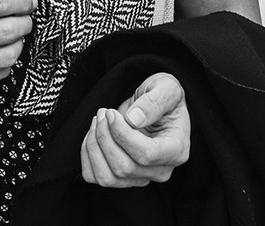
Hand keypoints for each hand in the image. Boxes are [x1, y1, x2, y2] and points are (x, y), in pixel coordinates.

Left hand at [80, 72, 189, 187]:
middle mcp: (160, 170)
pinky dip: (88, 156)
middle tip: (103, 113)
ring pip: (108, 177)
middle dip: (105, 137)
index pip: (146, 154)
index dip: (122, 134)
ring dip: (94, 147)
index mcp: (176, 150)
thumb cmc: (163, 95)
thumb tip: (134, 119)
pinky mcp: (123, 177)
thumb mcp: (166, 88)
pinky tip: (93, 134)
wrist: (154, 102)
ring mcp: (141, 177)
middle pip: (124, 167)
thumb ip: (154, 102)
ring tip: (98, 121)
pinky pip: (96, 177)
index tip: (111, 113)